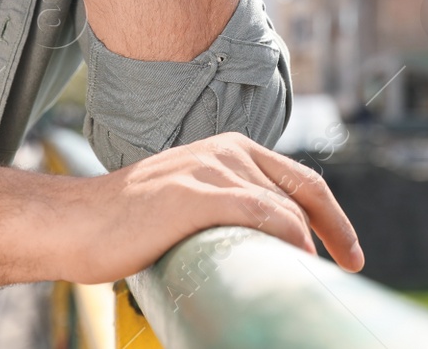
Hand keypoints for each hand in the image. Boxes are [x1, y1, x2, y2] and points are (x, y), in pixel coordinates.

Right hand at [52, 132, 363, 283]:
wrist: (73, 222)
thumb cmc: (126, 223)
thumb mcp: (188, 203)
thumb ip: (226, 211)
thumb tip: (261, 252)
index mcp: (228, 149)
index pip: (301, 180)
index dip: (333, 217)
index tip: (350, 253)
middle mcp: (226, 150)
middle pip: (304, 190)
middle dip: (336, 230)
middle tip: (354, 266)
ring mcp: (211, 169)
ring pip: (284, 205)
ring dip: (310, 244)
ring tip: (318, 278)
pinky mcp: (196, 193)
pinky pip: (261, 212)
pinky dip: (288, 236)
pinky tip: (298, 259)